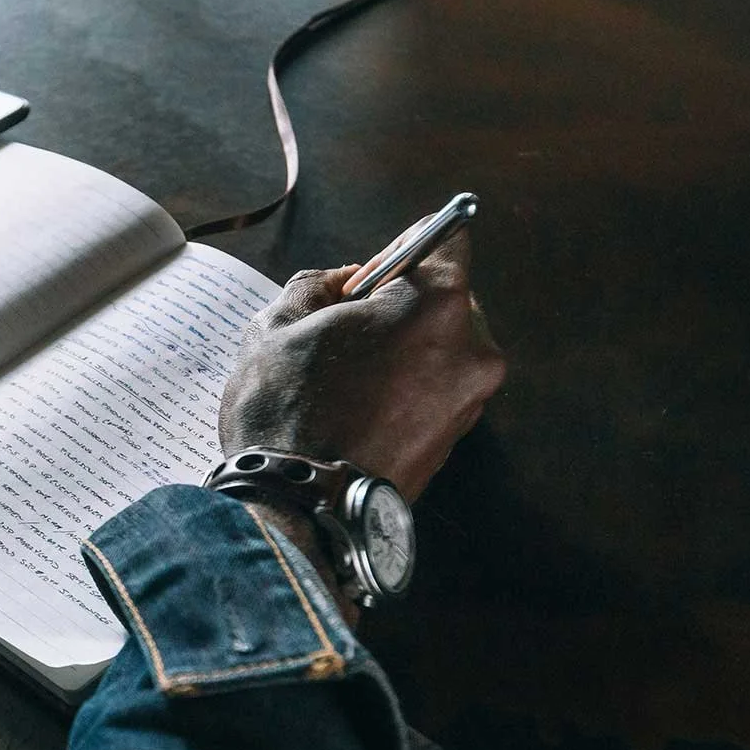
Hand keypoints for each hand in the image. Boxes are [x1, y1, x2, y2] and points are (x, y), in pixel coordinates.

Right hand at [219, 227, 506, 504]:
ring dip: (404, 347)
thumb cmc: (287, 411)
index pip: (446, 238)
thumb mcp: (278, 324)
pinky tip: (359, 406)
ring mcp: (470, 399)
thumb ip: (317, 286)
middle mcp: (471, 349)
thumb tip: (343, 284)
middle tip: (347, 325)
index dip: (403, 246)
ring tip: (347, 375)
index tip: (371, 272)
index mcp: (436, 304)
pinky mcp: (457, 438)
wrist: (301, 511)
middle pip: (446, 297)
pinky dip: (407, 386)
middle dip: (401, 303)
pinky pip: (436, 389)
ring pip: (441, 347)